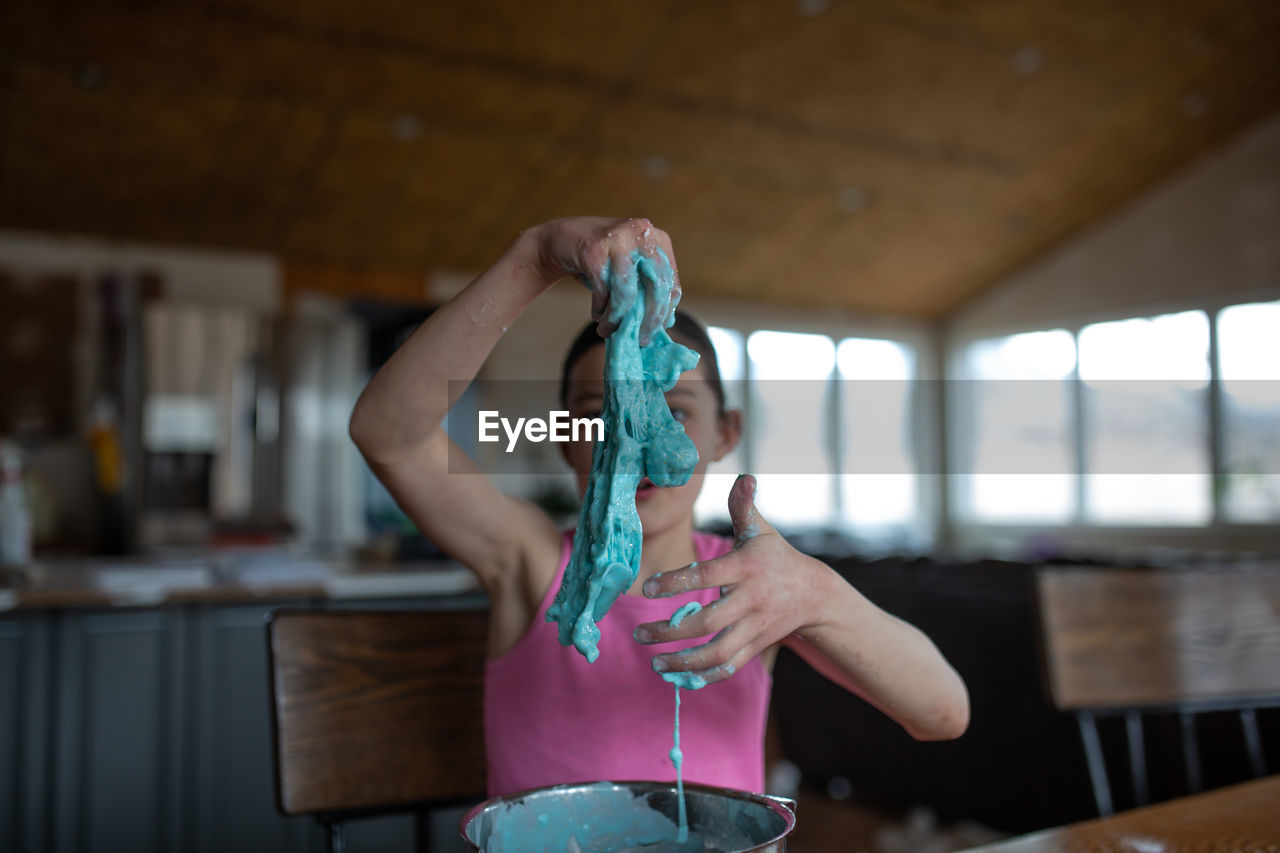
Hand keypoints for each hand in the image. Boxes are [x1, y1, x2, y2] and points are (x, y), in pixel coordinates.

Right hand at [524, 216, 679, 342]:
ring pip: (628, 292)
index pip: (671, 282)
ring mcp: (617, 239)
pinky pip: (603, 291)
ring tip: (608, 330)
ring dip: (618, 318)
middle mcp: (641, 233)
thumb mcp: (631, 269)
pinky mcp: (594, 249)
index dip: (665, 311)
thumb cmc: (601, 261)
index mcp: (657, 238)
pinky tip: (597, 315)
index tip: (654, 332)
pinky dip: (600, 309)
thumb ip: (648, 289)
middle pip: (656, 286)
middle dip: (648, 320)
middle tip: (640, 340)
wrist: (561, 239)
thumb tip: (666, 323)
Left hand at [634, 475, 836, 683]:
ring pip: (718, 652)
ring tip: (655, 663)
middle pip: (709, 622)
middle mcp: (751, 600)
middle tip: (640, 634)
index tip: (648, 587)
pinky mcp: (756, 647)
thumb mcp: (761, 530)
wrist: (815, 594)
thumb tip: (744, 476)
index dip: (677, 583)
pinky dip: (704, 677)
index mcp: (746, 567)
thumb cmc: (776, 556)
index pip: (707, 576)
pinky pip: (730, 667)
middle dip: (671, 631)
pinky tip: (679, 676)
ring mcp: (755, 627)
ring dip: (684, 662)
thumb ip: (744, 506)